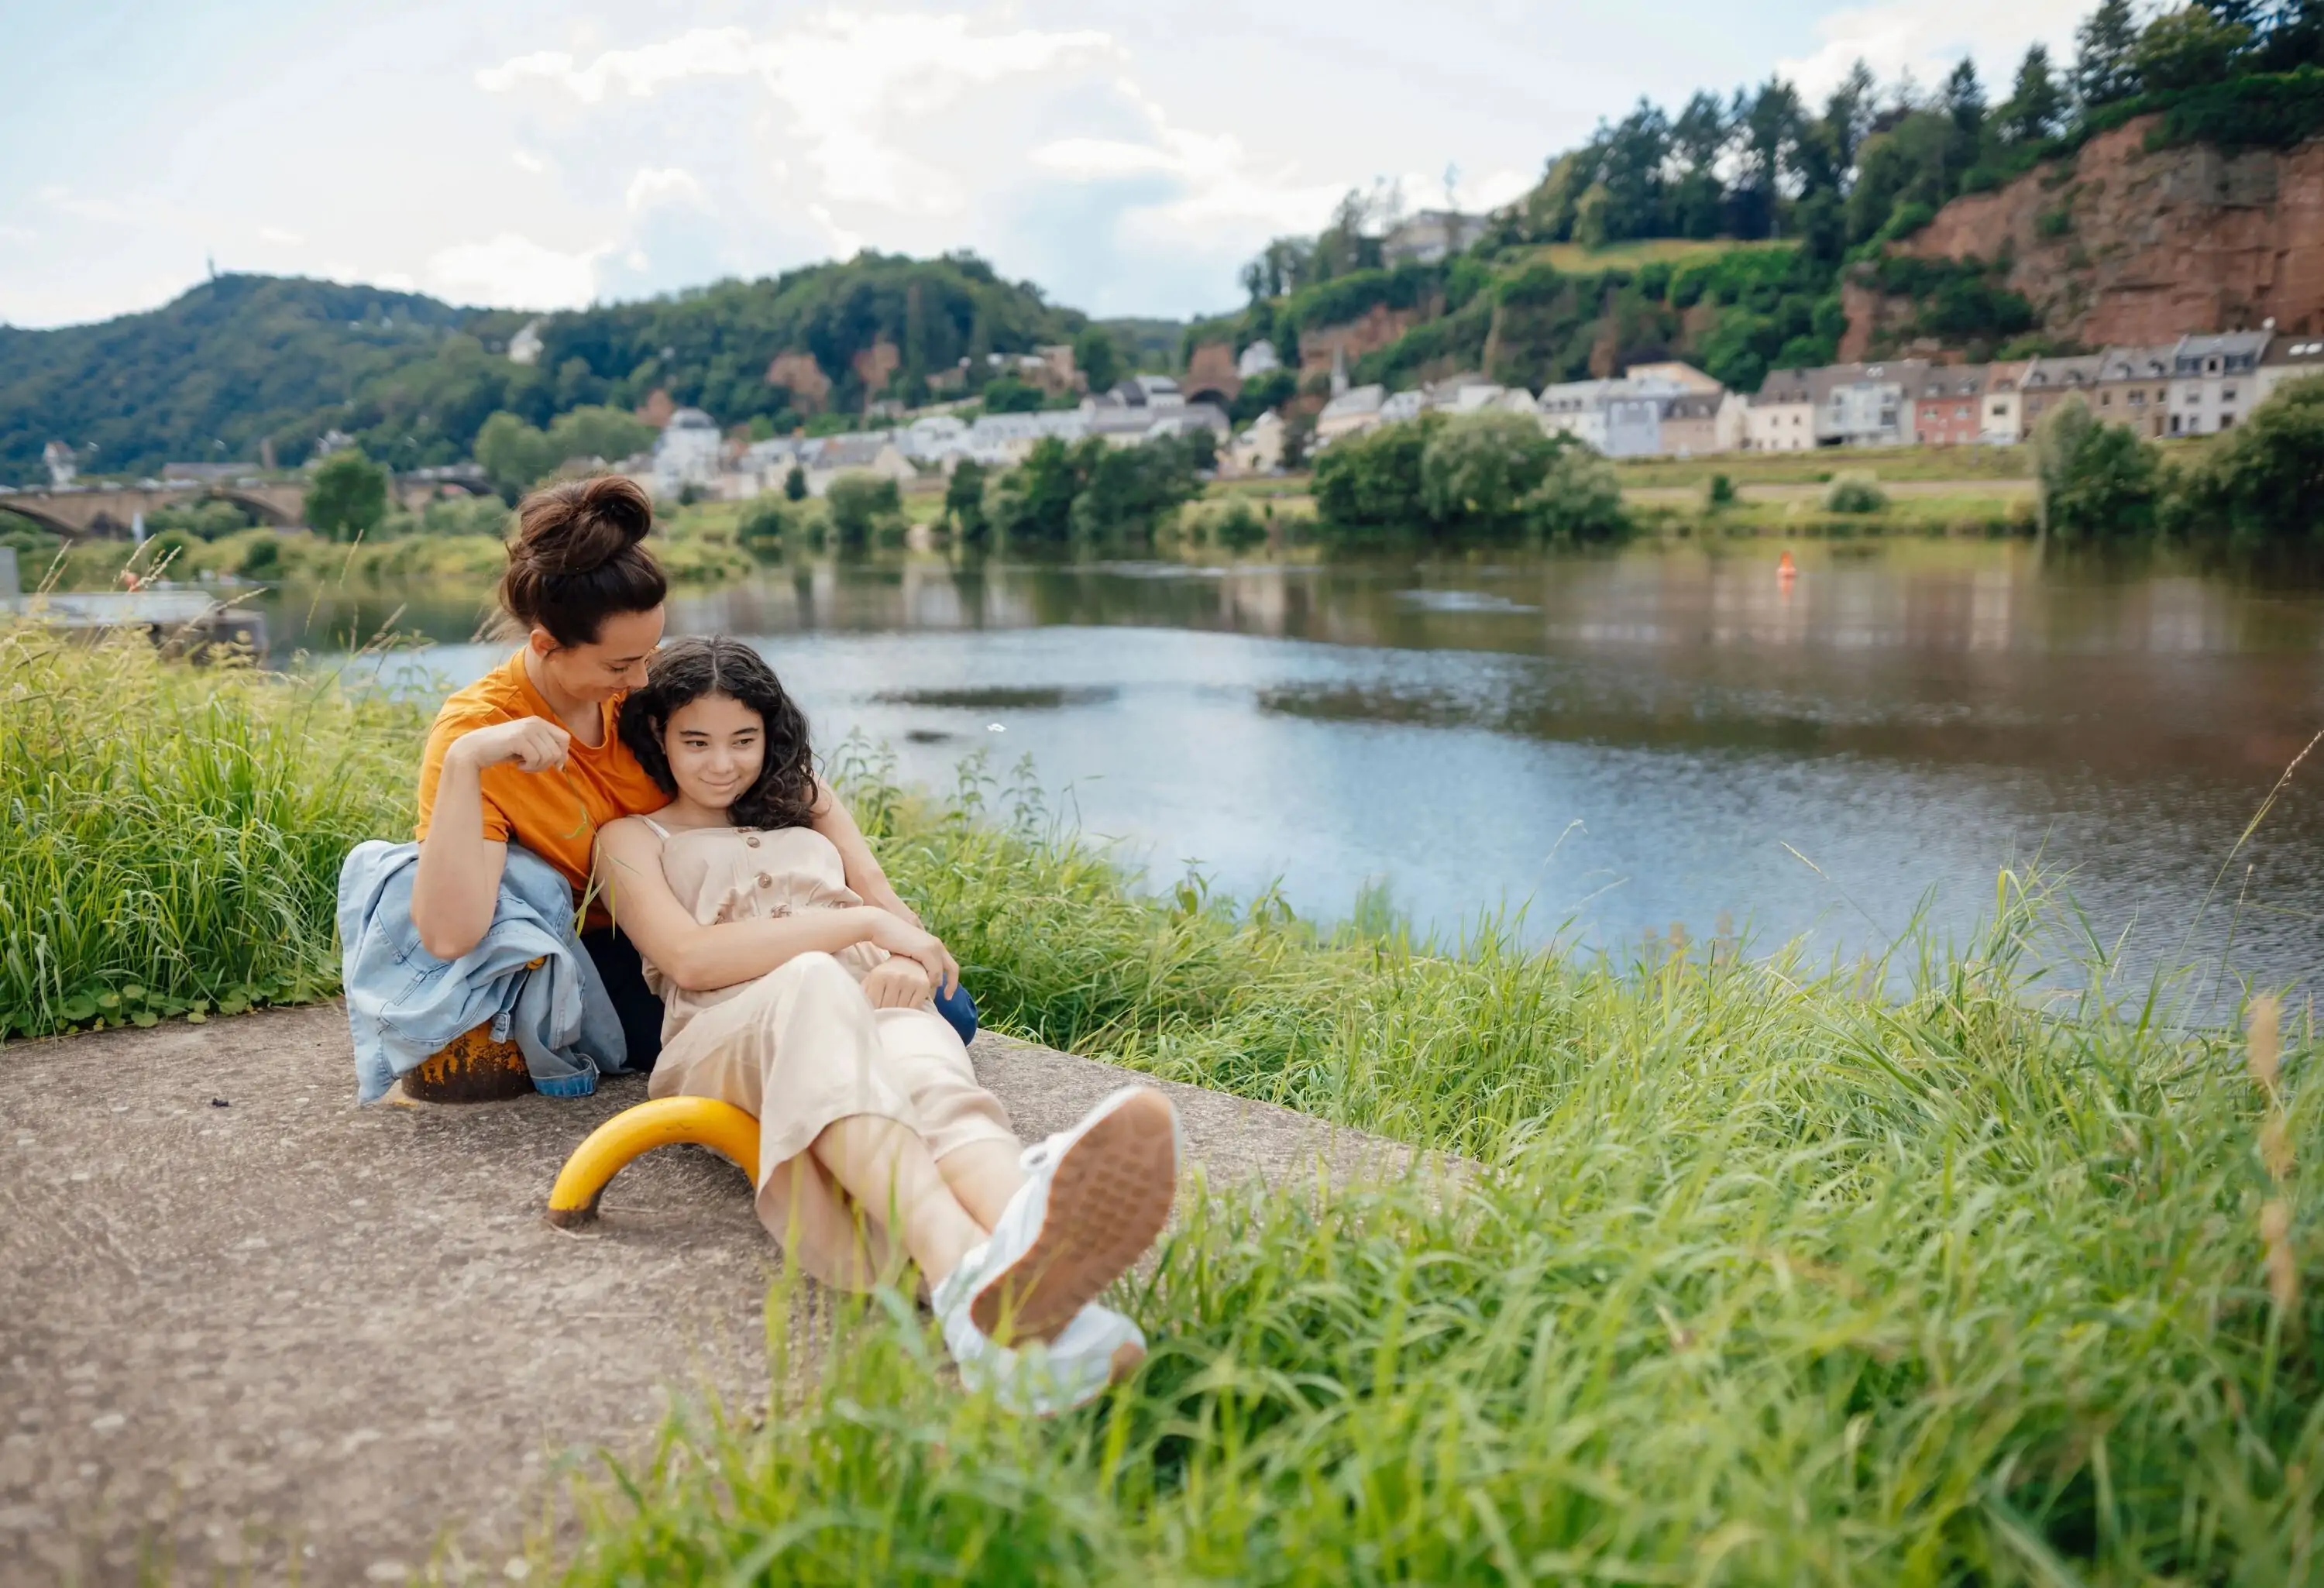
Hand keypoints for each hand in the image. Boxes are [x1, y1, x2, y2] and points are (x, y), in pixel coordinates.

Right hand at [453, 717, 570, 774]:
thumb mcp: (528, 746)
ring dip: (537, 767)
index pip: (565, 738)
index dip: (562, 754)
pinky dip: (529, 767)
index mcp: (539, 722)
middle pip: (558, 750)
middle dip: (548, 764)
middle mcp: (535, 723)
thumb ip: (545, 749)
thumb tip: (562, 763)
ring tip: (523, 764)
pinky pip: (536, 759)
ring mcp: (527, 730)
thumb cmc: (504, 749)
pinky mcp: (518, 739)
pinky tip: (518, 765)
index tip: (553, 765)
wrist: (476, 748)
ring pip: (548, 756)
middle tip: (532, 766)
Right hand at [861, 911, 959, 996]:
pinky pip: (933, 973)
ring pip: (941, 974)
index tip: (944, 993)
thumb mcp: (907, 953)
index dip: (950, 980)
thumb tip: (918, 978)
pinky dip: (928, 983)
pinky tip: (920, 989)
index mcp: (934, 944)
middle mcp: (937, 945)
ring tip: (926, 997)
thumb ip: (916, 963)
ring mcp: (933, 947)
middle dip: (952, 985)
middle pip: (953, 969)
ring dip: (934, 987)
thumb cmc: (889, 940)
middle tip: (947, 998)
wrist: (881, 926)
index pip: (950, 965)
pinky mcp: (926, 951)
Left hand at [861, 957, 933, 1009]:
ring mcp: (911, 981)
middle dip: (886, 1013)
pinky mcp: (923, 985)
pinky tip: (906, 1008)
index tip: (875, 1013)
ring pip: (901, 1009)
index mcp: (879, 975)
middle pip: (887, 1007)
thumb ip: (863, 991)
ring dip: (898, 1014)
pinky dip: (910, 1011)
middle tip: (886, 1014)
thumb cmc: (887, 973)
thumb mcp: (872, 978)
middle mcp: (895, 977)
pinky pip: (915, 1007)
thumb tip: (860, 1008)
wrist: (910, 960)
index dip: (874, 1011)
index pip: (873, 1003)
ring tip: (895, 1011)